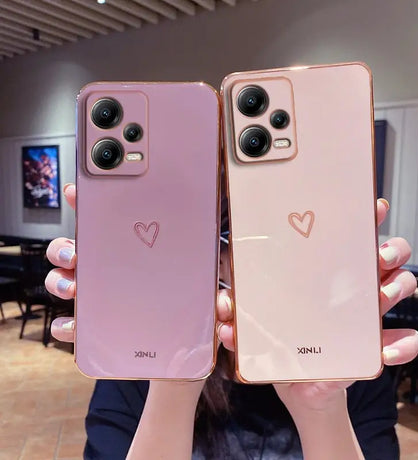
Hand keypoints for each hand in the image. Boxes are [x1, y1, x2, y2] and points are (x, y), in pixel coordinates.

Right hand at [45, 184, 231, 348]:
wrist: (182, 354)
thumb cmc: (193, 310)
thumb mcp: (208, 292)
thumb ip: (217, 294)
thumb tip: (224, 304)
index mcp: (135, 251)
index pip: (108, 221)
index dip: (89, 203)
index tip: (79, 191)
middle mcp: (111, 271)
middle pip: (75, 250)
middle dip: (65, 247)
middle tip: (76, 254)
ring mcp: (100, 298)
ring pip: (64, 281)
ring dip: (60, 282)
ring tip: (74, 289)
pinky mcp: (94, 328)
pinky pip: (70, 324)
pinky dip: (66, 325)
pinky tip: (73, 326)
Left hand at [217, 199, 417, 411]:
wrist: (299, 384)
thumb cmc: (281, 342)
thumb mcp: (260, 325)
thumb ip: (240, 316)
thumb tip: (224, 308)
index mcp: (324, 273)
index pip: (348, 237)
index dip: (365, 219)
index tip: (371, 207)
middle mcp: (353, 287)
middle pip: (387, 254)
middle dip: (389, 247)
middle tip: (377, 255)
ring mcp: (369, 314)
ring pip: (401, 285)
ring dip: (396, 287)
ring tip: (381, 297)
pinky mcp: (378, 346)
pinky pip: (404, 341)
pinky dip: (402, 344)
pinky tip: (386, 351)